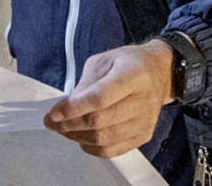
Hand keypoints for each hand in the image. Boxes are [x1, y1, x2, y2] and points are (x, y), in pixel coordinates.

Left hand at [43, 39, 173, 157]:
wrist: (158, 72)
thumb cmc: (129, 63)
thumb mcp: (103, 61)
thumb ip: (85, 84)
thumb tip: (67, 107)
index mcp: (133, 74)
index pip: (99, 97)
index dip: (73, 108)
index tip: (53, 113)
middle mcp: (143, 100)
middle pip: (100, 121)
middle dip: (69, 124)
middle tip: (53, 122)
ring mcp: (145, 121)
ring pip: (104, 139)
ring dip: (77, 136)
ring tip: (63, 129)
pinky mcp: (143, 135)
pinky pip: (113, 150)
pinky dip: (92, 148)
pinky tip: (81, 138)